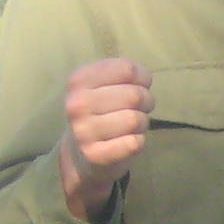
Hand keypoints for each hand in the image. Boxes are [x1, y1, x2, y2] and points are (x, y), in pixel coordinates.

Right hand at [59, 58, 154, 219]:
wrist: (79, 153)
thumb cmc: (100, 111)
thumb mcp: (103, 84)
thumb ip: (123, 73)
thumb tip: (144, 77)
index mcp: (79, 80)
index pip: (126, 68)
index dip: (142, 77)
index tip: (138, 85)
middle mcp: (77, 104)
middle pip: (134, 95)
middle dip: (145, 101)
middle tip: (137, 109)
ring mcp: (83, 131)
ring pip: (135, 120)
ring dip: (142, 123)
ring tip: (130, 126)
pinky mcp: (96, 155)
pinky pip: (134, 143)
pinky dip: (138, 141)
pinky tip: (126, 141)